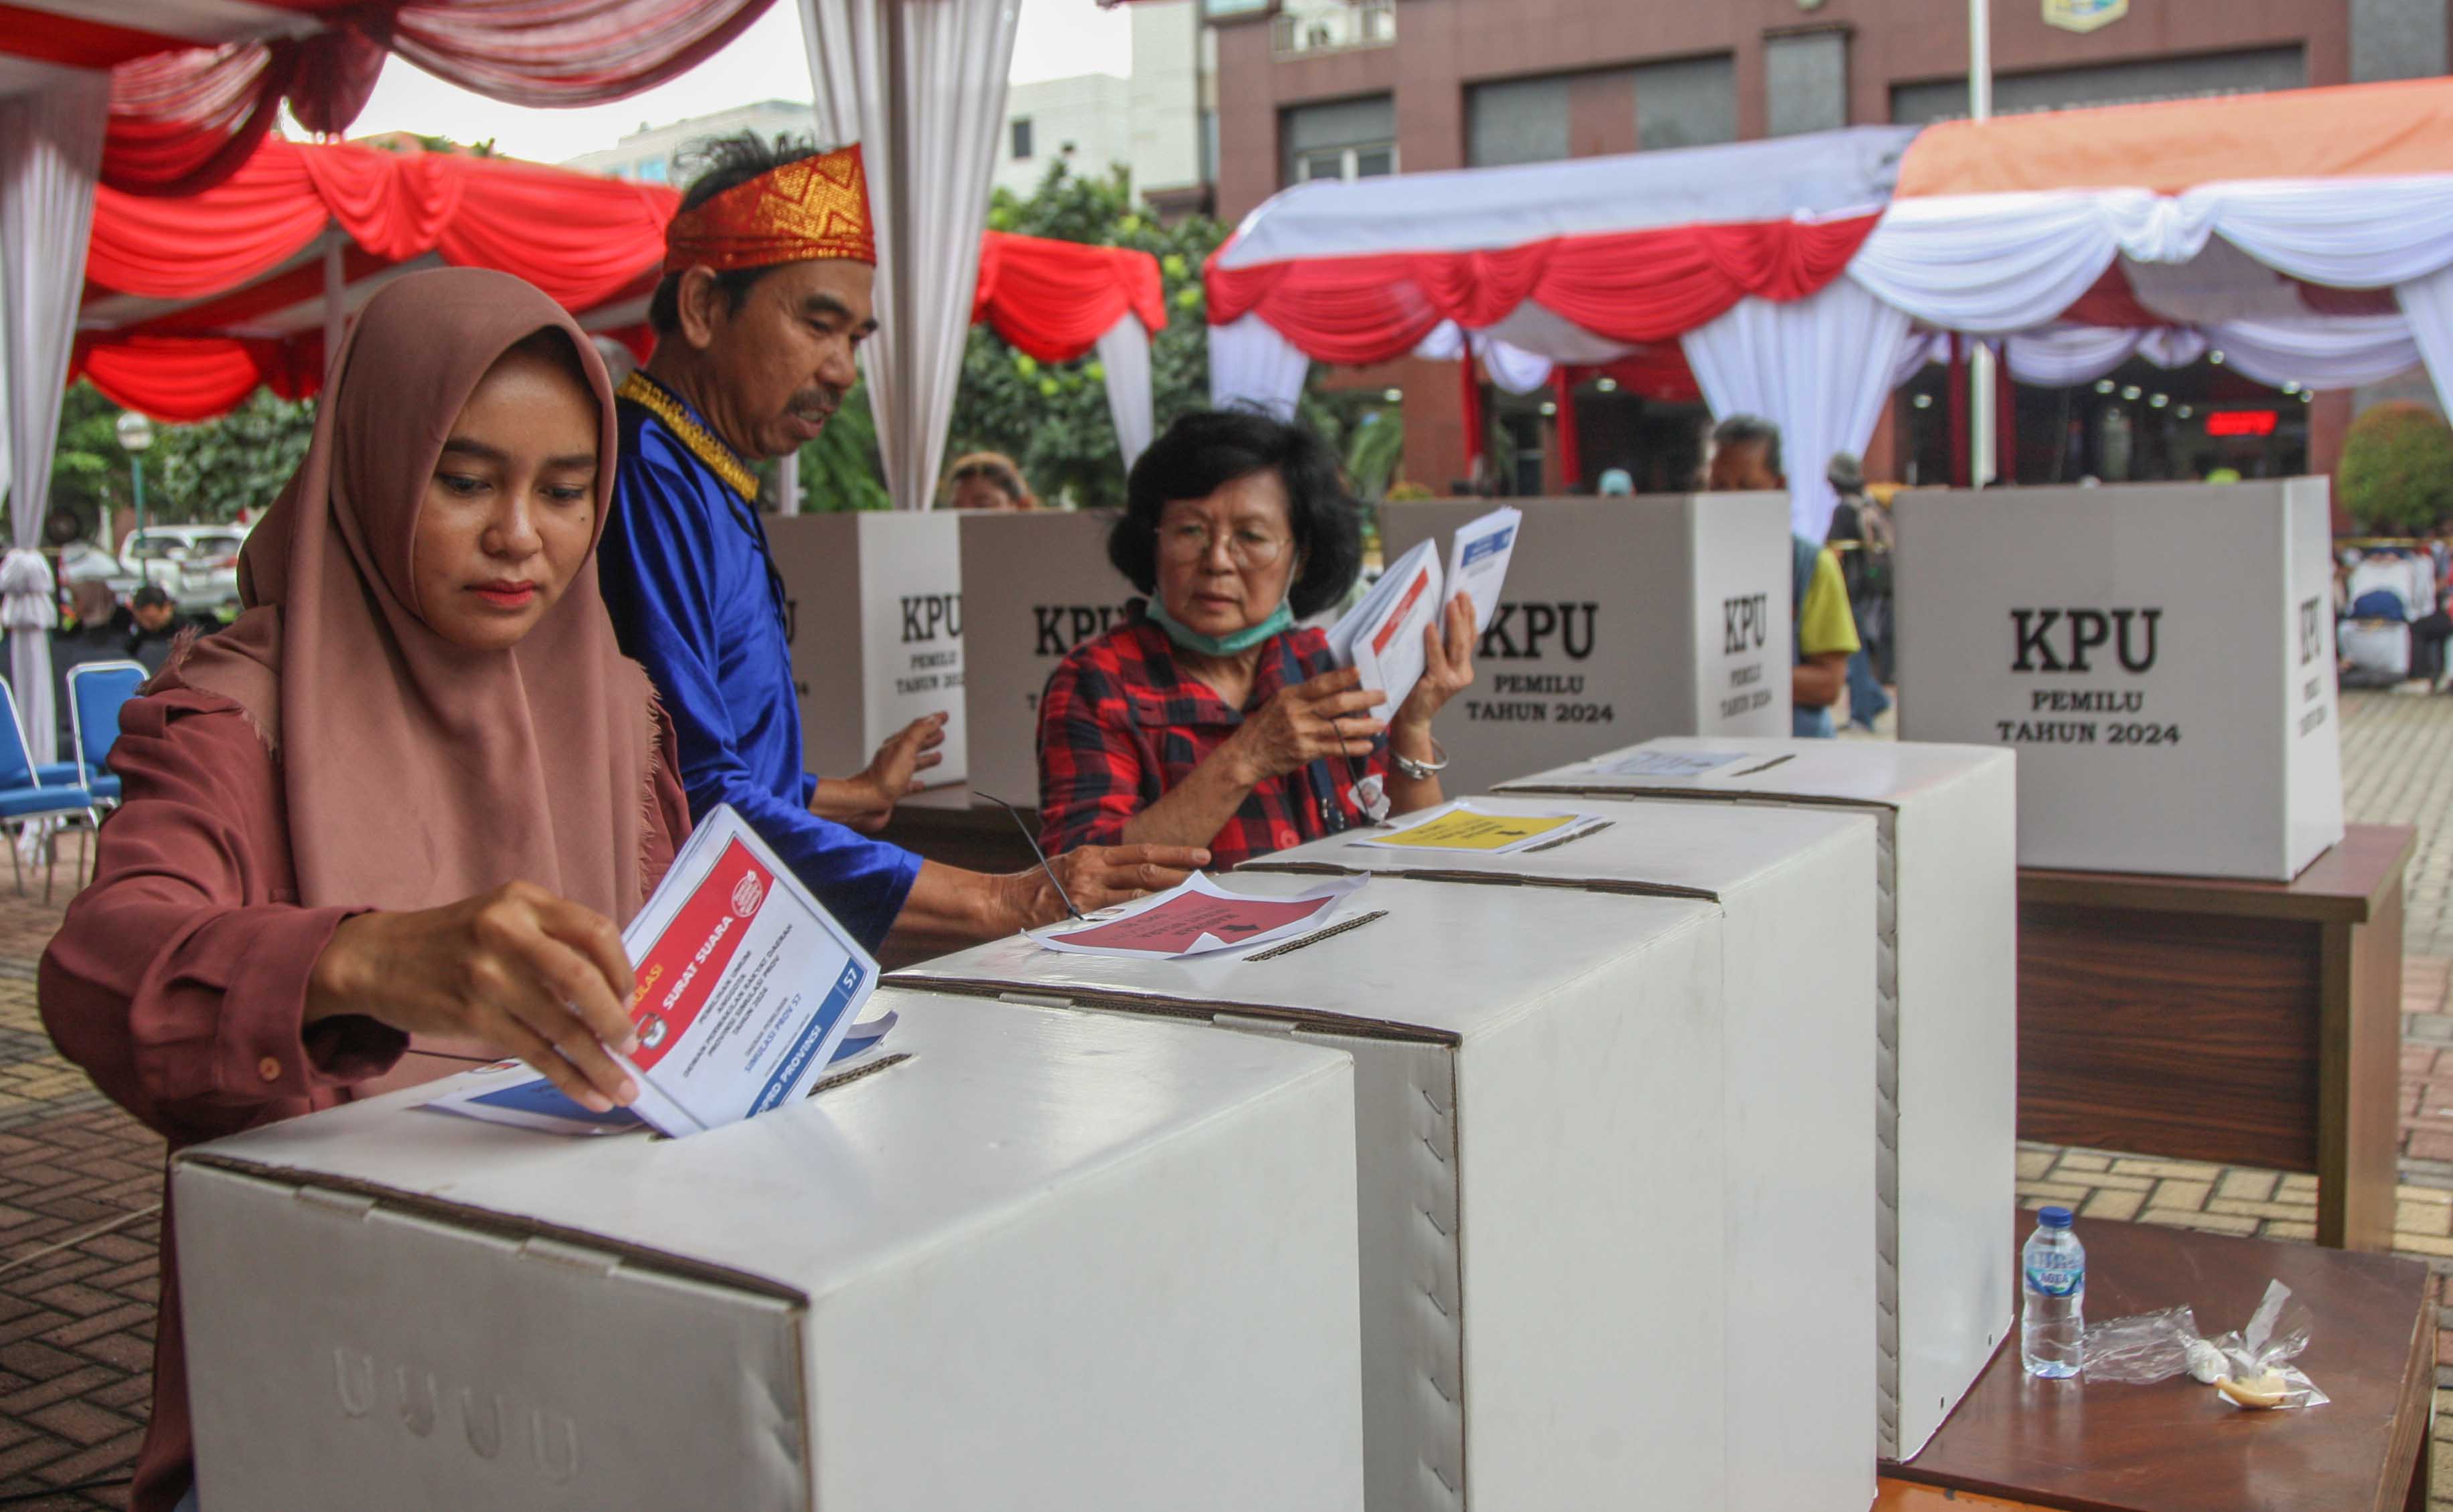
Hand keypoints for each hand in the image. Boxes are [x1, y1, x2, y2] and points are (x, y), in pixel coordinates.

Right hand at [305, 882, 640, 1112]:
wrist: (376, 958)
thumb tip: (612, 992)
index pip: (595, 930)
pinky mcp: (473, 1016)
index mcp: (524, 901)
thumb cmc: (451, 942)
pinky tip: (590, 1093)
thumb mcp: (501, 916)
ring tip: (624, 1088)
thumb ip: (551, 939)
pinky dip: (569, 1077)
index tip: (631, 998)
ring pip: (561, 1027)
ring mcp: (488, 976)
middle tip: (633, 1046)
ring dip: (600, 1063)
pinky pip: (535, 1052)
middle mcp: (508, 932)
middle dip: (616, 1020)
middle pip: (582, 979)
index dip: (622, 969)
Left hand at [821, 712, 947, 834]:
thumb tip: (933, 719)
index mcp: (897, 744)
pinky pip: (908, 783)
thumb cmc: (883, 778)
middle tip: (940, 733)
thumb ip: (920, 732)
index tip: (942, 716)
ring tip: (937, 756)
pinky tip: (921, 783)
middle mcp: (894, 757)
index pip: (917, 728)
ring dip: (926, 758)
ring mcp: (894, 774)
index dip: (932, 721)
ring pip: (913, 763)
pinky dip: (917, 782)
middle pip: (915, 744)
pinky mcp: (894, 790)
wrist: (867, 801)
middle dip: (929, 738)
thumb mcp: (906, 748)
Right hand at [1006, 843, 1210, 929]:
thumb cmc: (1037, 886)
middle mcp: (1092, 869)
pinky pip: (1117, 918)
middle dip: (1180, 875)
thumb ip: (1101, 868)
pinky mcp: (1079, 914)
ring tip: (1190, 902)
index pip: (1143, 851)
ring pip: (1137, 895)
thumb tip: (1136, 875)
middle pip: (1146, 871)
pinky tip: (1159, 923)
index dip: (1176, 853)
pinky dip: (1140, 920)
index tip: (1200, 856)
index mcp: (1093, 855)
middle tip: (1205, 879)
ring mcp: (1086, 892)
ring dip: (1166, 899)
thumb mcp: (1070, 865)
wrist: (1004, 901)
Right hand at [1225, 666, 1385, 785]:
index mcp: (1291, 696)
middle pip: (1336, 704)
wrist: (1247, 754)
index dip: (1340, 677)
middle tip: (1382, 696)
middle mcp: (1297, 713)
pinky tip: (1367, 745)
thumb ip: (1304, 696)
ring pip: (1340, 727)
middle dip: (1362, 699)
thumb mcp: (1279, 702)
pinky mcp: (1306, 752)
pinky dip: (1353, 747)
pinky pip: (1335, 748)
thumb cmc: (1265, 725)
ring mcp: (1302, 733)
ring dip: (1363, 726)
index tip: (1359, 671)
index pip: (1320, 684)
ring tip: (1381, 723)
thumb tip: (1334, 686)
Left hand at [1393, 591, 1476, 736]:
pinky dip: (1434, 641)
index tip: (1466, 596)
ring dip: (1455, 623)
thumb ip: (1439, 649)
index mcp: (1463, 668)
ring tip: (1450, 604)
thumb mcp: (1432, 666)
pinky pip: (1436, 657)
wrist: (1411, 718)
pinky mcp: (1438, 684)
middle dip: (1464, 614)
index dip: (1470, 616)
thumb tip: (1434, 616)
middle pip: (1466, 639)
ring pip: (1457, 646)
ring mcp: (1452, 680)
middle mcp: (1462, 674)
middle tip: (1459, 594)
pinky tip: (1430, 626)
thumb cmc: (1417, 689)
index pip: (1470, 637)